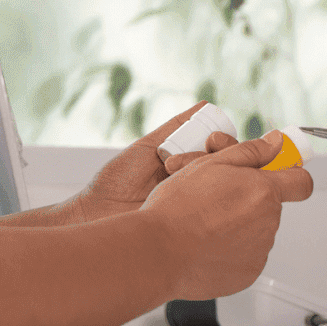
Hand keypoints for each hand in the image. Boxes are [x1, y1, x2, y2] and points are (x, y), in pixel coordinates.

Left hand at [70, 103, 217, 222]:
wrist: (99, 209)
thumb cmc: (119, 179)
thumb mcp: (148, 146)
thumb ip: (175, 127)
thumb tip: (204, 105)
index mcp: (187, 161)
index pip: (218, 149)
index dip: (221, 140)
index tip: (213, 137)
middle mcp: (196, 181)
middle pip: (227, 163)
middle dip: (221, 152)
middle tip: (206, 148)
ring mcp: (196, 201)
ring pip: (222, 180)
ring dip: (203, 167)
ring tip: (170, 169)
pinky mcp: (193, 220)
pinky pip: (211, 205)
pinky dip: (206, 193)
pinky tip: (189, 187)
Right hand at [141, 130, 313, 300]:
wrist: (157, 252)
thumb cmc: (178, 208)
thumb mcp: (212, 164)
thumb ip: (251, 152)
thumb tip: (276, 143)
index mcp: (264, 192)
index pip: (302, 183)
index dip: (291, 176)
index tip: (279, 175)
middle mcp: (268, 222)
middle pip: (271, 207)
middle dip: (251, 201)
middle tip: (218, 199)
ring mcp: (259, 251)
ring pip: (257, 231)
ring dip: (240, 225)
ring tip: (206, 223)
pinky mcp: (247, 274)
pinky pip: (247, 256)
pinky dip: (231, 251)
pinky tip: (206, 244)